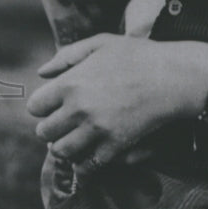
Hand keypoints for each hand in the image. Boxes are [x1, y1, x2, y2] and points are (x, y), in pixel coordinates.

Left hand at [28, 36, 207, 166]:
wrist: (172, 76)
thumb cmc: (137, 55)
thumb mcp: (100, 43)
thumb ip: (67, 56)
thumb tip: (41, 73)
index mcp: (71, 83)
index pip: (35, 107)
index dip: (43, 106)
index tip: (54, 105)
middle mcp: (78, 109)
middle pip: (44, 132)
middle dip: (51, 128)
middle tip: (64, 123)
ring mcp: (97, 129)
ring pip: (61, 151)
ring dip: (65, 146)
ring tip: (74, 138)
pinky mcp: (115, 145)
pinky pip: (88, 166)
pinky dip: (84, 163)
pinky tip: (89, 154)